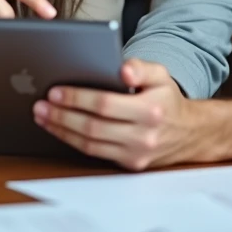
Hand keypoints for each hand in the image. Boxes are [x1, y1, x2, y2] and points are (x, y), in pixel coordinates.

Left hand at [32, 59, 190, 170]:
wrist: (190, 133)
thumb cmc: (168, 100)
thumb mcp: (161, 75)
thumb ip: (141, 67)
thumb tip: (123, 68)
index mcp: (150, 111)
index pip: (105, 104)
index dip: (77, 98)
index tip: (55, 92)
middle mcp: (143, 136)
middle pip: (93, 127)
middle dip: (62, 116)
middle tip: (40, 105)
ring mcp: (136, 154)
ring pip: (90, 145)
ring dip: (61, 131)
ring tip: (42, 117)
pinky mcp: (129, 165)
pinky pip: (95, 154)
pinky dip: (73, 141)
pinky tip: (59, 129)